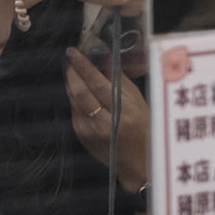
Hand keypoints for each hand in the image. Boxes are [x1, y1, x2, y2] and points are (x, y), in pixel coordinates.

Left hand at [65, 47, 149, 191]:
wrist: (138, 162)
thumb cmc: (144, 128)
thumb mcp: (138, 101)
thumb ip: (119, 79)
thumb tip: (104, 56)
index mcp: (123, 112)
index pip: (97, 83)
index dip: (83, 65)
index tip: (74, 52)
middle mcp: (104, 123)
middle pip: (80, 92)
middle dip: (72, 72)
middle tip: (70, 59)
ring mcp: (91, 132)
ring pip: (73, 101)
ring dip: (71, 84)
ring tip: (73, 71)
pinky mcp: (83, 137)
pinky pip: (74, 112)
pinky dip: (75, 100)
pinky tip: (80, 93)